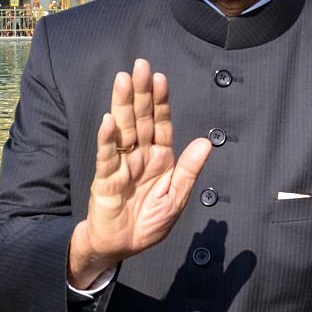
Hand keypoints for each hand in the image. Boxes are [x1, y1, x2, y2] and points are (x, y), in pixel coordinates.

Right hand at [68, 58, 211, 287]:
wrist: (121, 246)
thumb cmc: (148, 222)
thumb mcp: (176, 199)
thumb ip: (189, 171)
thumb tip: (205, 143)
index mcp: (159, 158)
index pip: (160, 124)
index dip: (160, 101)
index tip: (159, 77)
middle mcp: (140, 156)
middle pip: (140, 119)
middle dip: (140, 92)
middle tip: (139, 65)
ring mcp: (121, 165)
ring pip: (123, 130)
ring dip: (123, 105)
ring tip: (122, 80)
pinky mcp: (105, 179)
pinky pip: (107, 156)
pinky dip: (107, 139)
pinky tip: (109, 121)